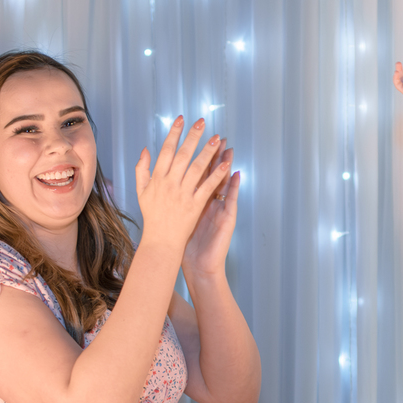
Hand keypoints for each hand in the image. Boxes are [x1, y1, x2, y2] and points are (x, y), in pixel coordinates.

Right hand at [134, 117, 229, 254]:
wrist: (160, 241)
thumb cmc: (152, 216)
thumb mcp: (141, 191)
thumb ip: (141, 169)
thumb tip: (145, 149)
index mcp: (156, 179)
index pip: (166, 150)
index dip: (174, 133)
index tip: (182, 119)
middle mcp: (169, 184)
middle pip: (182, 155)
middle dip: (193, 137)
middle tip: (202, 122)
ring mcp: (183, 194)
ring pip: (196, 168)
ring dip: (207, 152)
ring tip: (216, 138)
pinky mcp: (195, 205)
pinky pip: (208, 187)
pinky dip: (217, 175)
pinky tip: (226, 163)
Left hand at [182, 142, 239, 278]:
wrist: (200, 265)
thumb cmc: (189, 244)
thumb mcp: (180, 218)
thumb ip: (175, 199)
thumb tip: (167, 183)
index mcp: (197, 199)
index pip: (197, 174)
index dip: (196, 158)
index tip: (194, 140)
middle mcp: (210, 202)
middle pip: (211, 174)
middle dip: (213, 155)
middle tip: (215, 137)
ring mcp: (220, 208)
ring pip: (223, 183)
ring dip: (225, 165)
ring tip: (228, 148)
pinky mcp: (227, 218)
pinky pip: (230, 199)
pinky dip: (233, 186)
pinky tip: (235, 173)